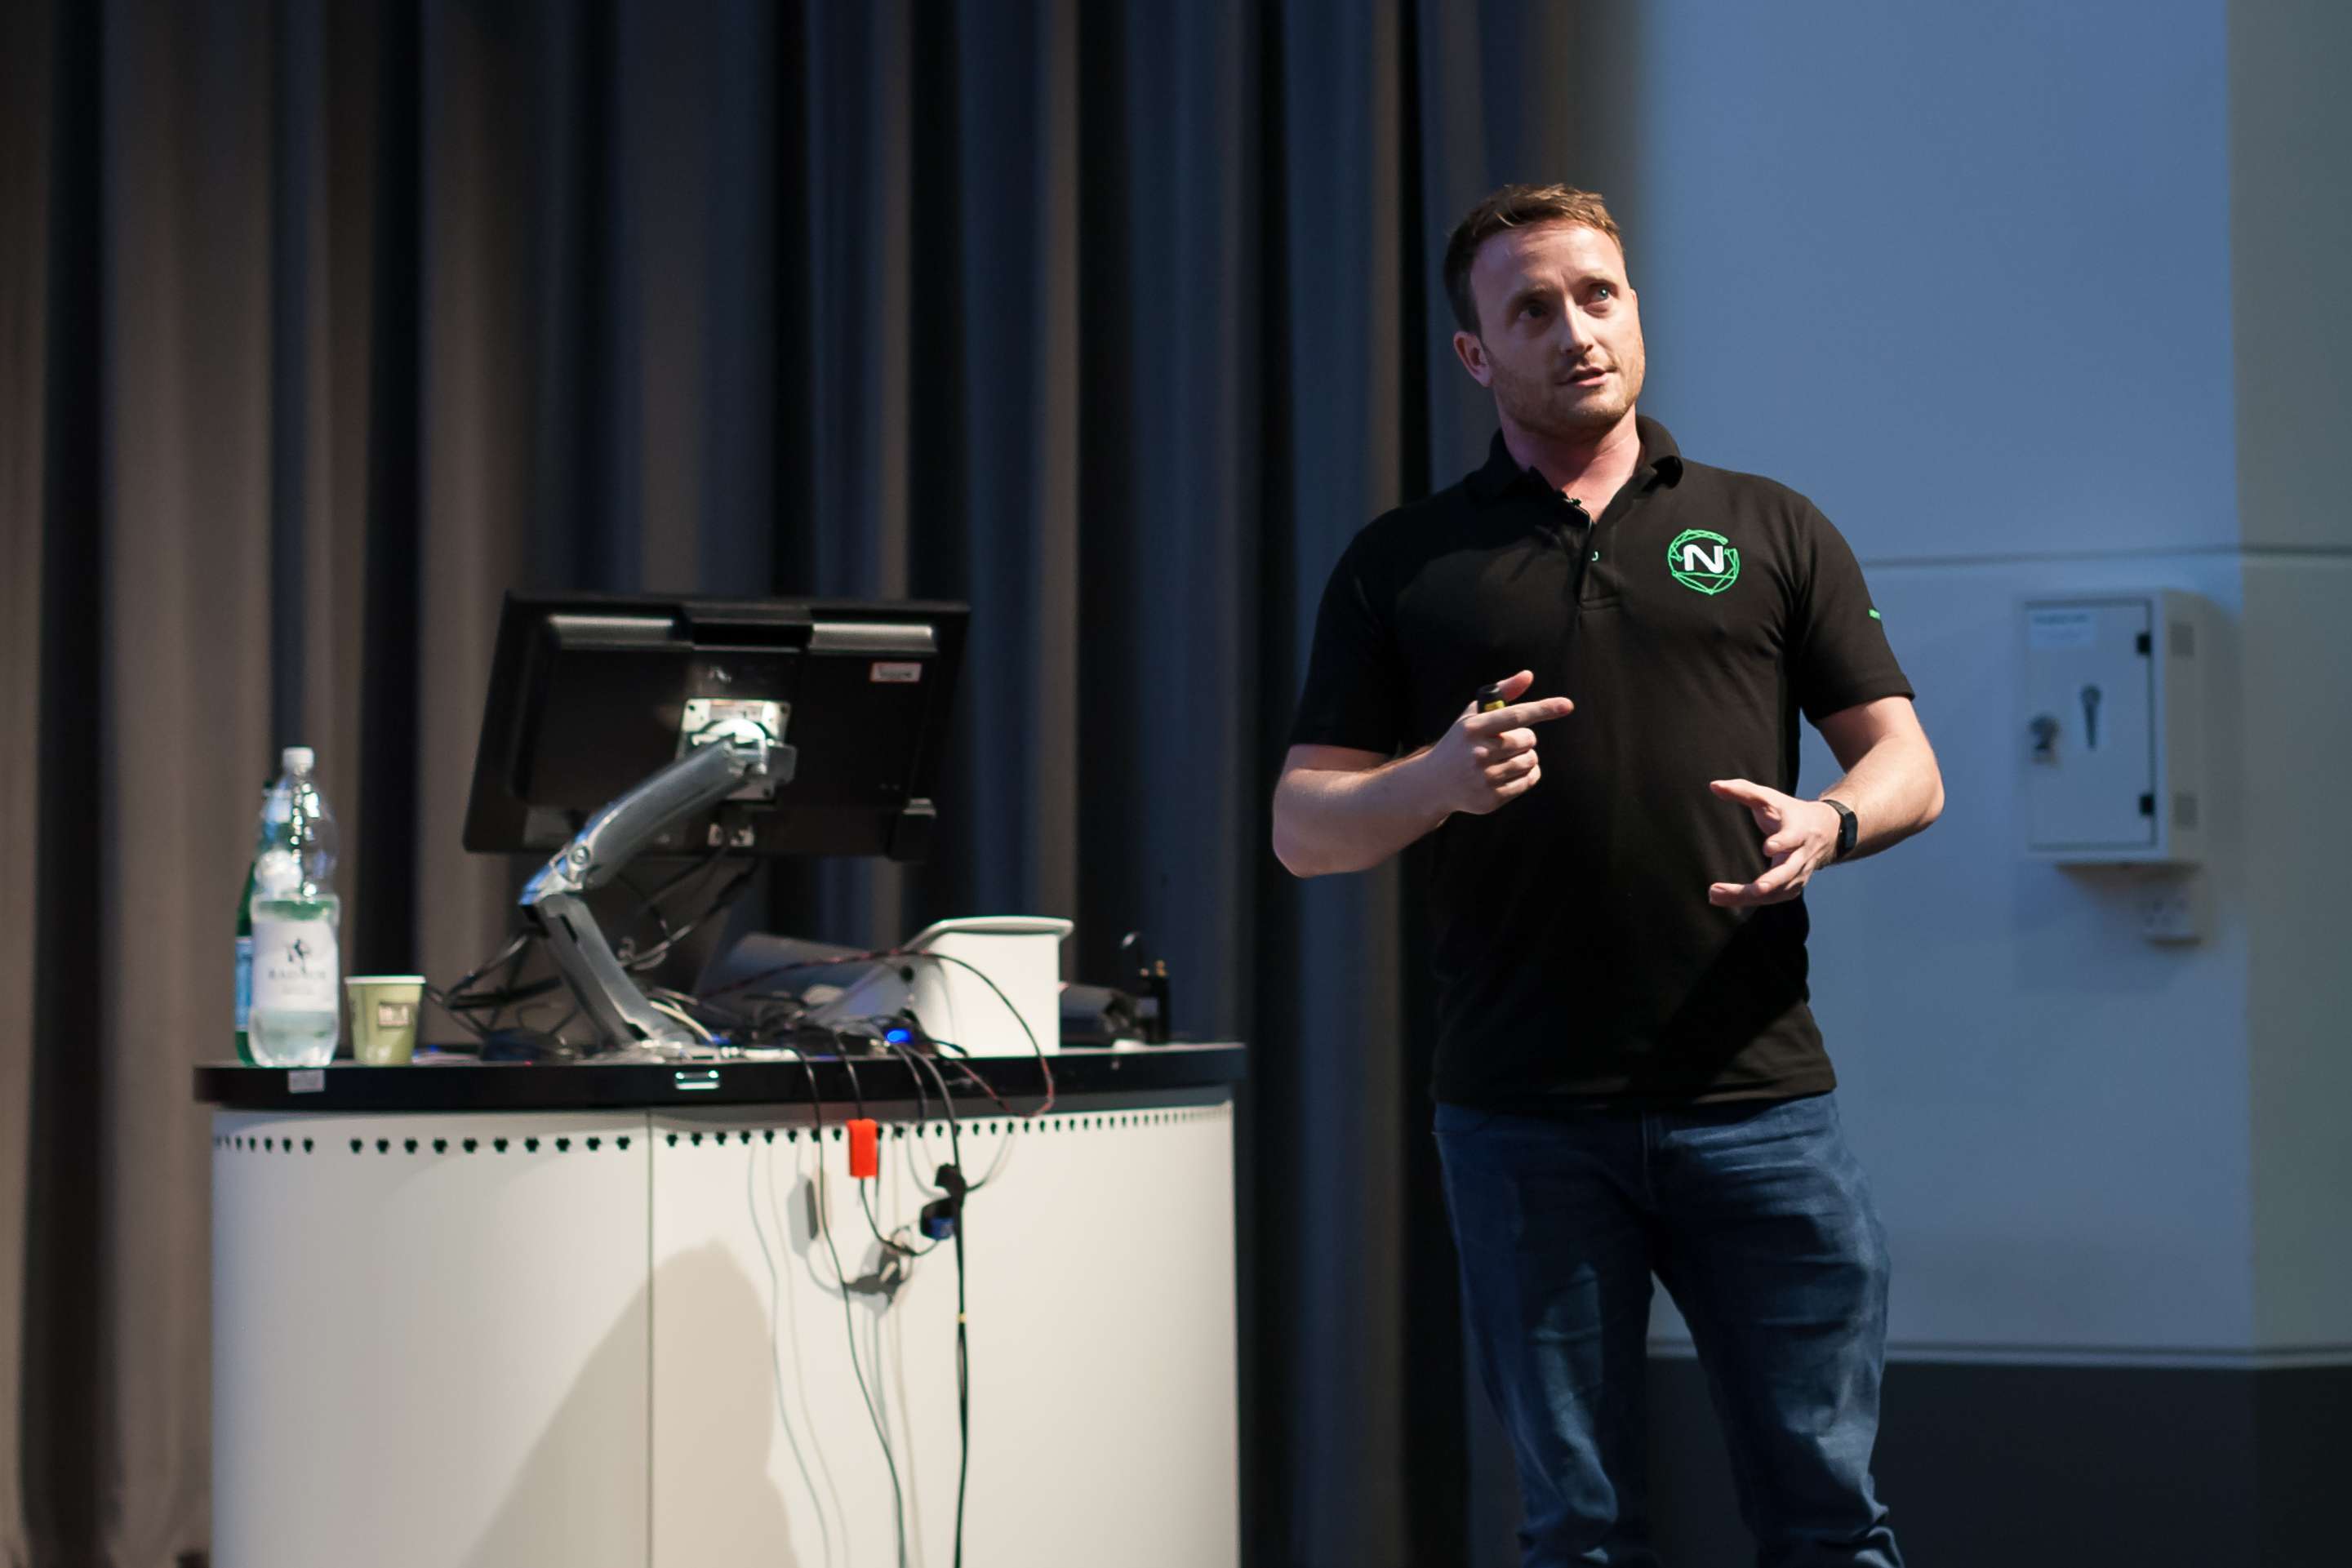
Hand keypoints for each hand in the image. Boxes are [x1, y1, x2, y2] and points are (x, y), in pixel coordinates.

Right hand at [1420, 669, 1573, 816]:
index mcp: (1473, 728)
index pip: (1516, 715)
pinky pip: (1528, 781)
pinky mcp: (1491, 799)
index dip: (1544, 709)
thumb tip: (1528, 675)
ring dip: (1527, 757)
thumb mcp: (1473, 715)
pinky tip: (1512, 772)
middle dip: (1524, 739)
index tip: (1567, 705)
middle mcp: (1478, 753)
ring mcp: (1484, 778)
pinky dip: (1528, 774)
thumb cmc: (1460, 742)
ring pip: (1530, 761)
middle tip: (1507, 742)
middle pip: (1528, 740)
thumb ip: (1501, 693)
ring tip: (1508, 757)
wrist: (1434, 782)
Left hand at [1706, 778, 1840, 906]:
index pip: (1793, 838)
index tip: (1767, 848)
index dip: (1782, 843)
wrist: (1826, 831)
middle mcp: (1802, 856)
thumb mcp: (1770, 798)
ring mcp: (1799, 874)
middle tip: (1755, 889)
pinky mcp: (1793, 887)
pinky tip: (1724, 900)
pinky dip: (1749, 902)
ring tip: (1716, 895)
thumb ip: (1743, 791)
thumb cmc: (1790, 812)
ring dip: (1748, 896)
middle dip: (1772, 881)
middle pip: (1788, 872)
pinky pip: (1772, 899)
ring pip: (1777, 891)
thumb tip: (1713, 786)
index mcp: (1799, 831)